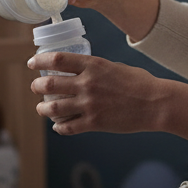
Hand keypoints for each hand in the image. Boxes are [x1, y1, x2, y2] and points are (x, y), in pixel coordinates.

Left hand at [28, 51, 165, 135]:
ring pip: (53, 108)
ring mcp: (89, 105)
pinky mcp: (94, 123)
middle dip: (37, 86)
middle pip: (49, 84)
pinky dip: (59, 127)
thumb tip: (82, 72)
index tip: (32, 63)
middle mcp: (87, 84)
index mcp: (93, 65)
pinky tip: (59, 125)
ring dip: (43, 109)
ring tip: (42, 108)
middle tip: (35, 86)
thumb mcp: (115, 67)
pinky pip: (67, 127)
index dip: (40, 61)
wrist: (155, 103)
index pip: (57, 60)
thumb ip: (96, 69)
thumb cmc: (139, 83)